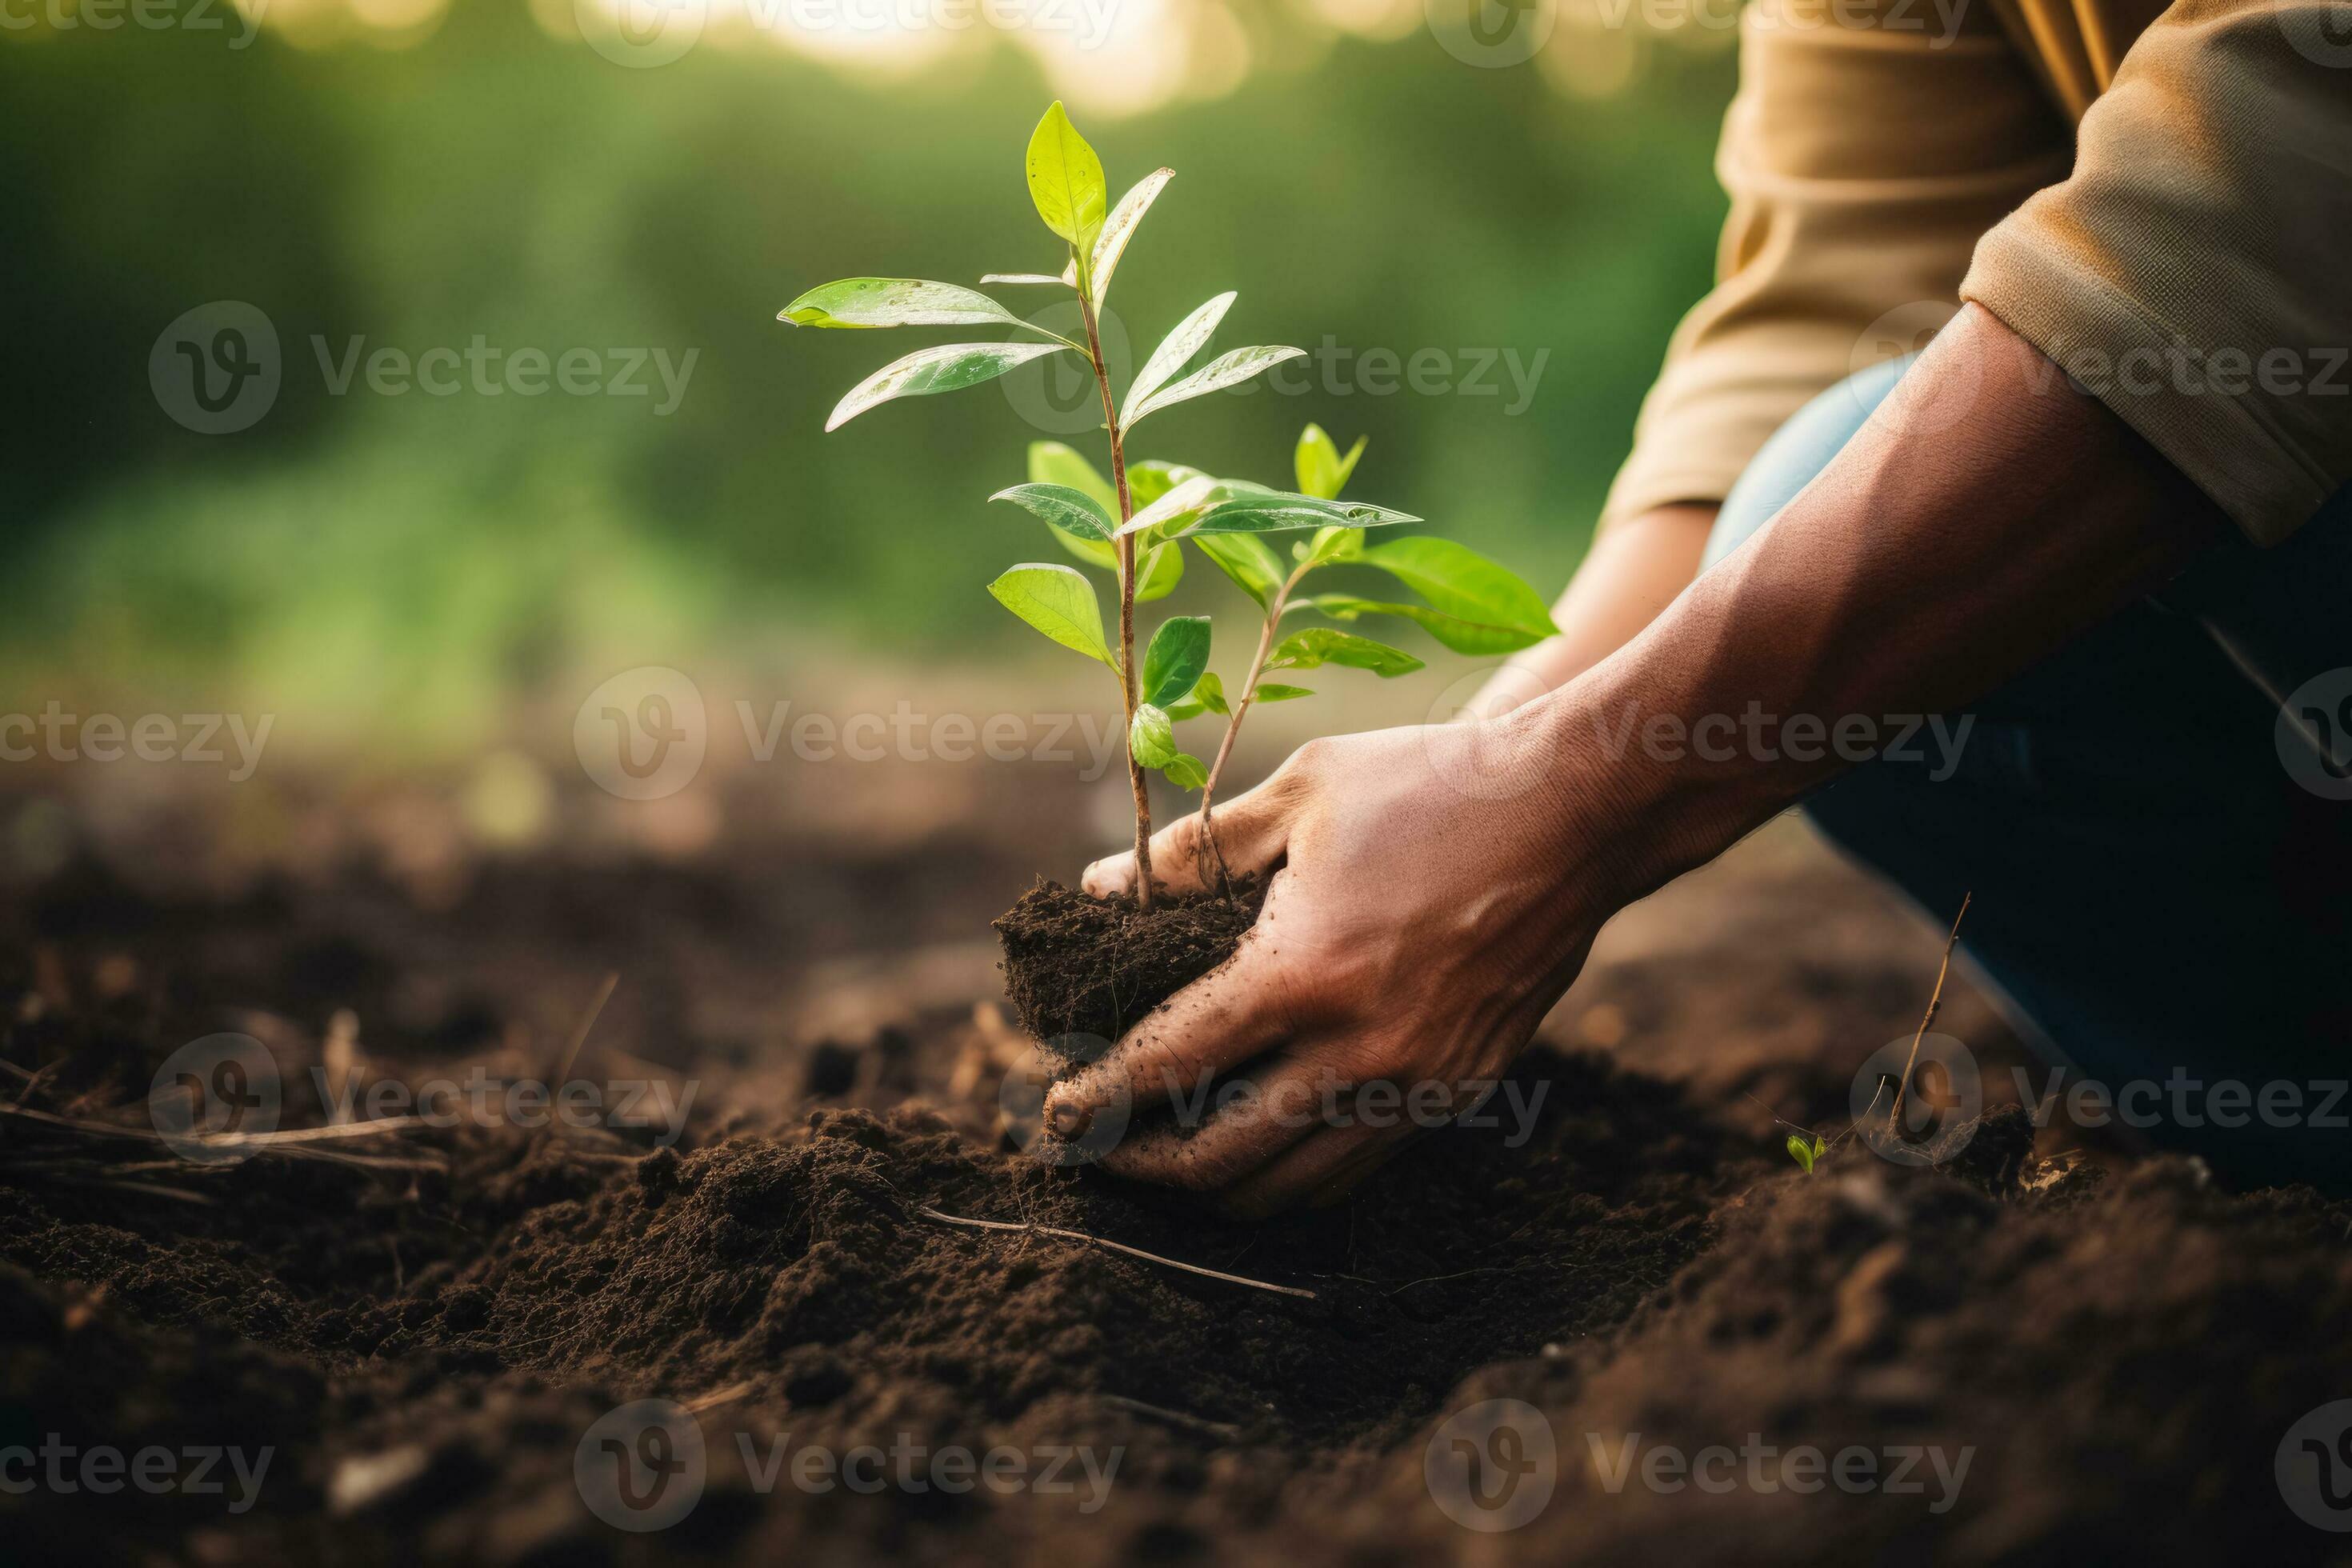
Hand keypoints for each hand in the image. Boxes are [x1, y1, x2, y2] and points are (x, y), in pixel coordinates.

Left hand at [1048, 709, 1620, 1215]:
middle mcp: (1359, 1054)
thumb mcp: (1299, 794)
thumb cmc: (1432, 785)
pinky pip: (1356, 1166)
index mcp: (1302, 976)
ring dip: (1214, 1188)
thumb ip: (1192, 854)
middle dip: (1140, 1167)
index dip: (1097, 1101)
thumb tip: (1100, 891)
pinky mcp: (1459, 1092)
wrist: (1580, 810)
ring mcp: (1417, 1086)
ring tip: (1166, 1158)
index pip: (1168, 1068)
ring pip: (1291, 1186)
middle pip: (1218, 1158)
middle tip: (1096, 1149)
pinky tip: (1259, 1144)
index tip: (1051, 1114)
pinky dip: (1292, 1174)